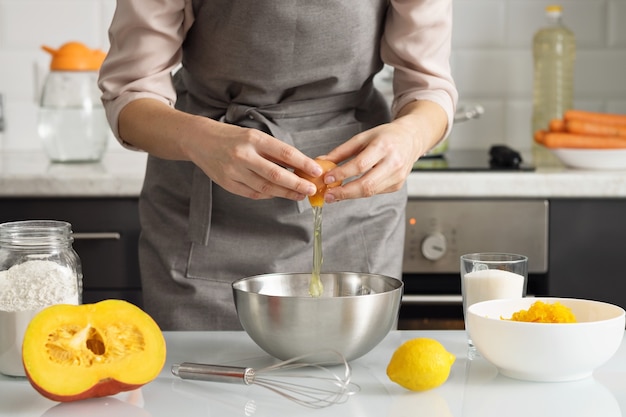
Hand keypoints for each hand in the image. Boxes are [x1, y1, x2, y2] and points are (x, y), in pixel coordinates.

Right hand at [186, 121, 322, 200]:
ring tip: (299, 195)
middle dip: (296, 184)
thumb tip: (300, 165)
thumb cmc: (232, 137)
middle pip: (275, 174)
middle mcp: (243, 155)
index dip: (303, 163)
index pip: (284, 153)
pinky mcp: (227, 183)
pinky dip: (268, 195)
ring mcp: (234, 171)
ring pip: (265, 187)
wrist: (199, 140)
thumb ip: (275, 151)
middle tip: (311, 189)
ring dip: (285, 193)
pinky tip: (278, 194)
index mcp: (253, 139)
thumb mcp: (255, 136)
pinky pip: (253, 193)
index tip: (316, 170)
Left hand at [322, 100, 447, 201]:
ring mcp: (397, 176)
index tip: (327, 179)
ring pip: (371, 192)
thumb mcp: (362, 137)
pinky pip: (376, 192)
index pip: (360, 164)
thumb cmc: (385, 136)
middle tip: (328, 195)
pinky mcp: (398, 185)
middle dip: (344, 192)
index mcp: (383, 146)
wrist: (411, 139)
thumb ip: (342, 151)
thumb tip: (321, 162)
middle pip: (367, 184)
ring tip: (334, 195)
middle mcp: (393, 162)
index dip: (342, 174)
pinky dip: (361, 193)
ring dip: (350, 196)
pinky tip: (350, 190)